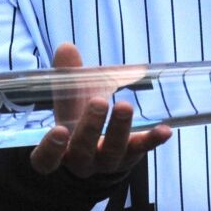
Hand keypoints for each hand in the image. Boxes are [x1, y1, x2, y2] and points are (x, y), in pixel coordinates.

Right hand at [30, 42, 172, 175]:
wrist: (101, 149)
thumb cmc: (78, 120)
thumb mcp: (69, 101)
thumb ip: (66, 78)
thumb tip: (67, 48)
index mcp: (59, 152)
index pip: (46, 161)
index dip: (50, 150)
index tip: (59, 131)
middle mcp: (82, 162)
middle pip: (83, 151)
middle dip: (90, 127)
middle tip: (98, 102)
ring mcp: (108, 163)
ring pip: (113, 151)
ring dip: (119, 128)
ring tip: (124, 106)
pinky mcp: (131, 156)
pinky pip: (142, 149)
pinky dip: (153, 139)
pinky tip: (164, 130)